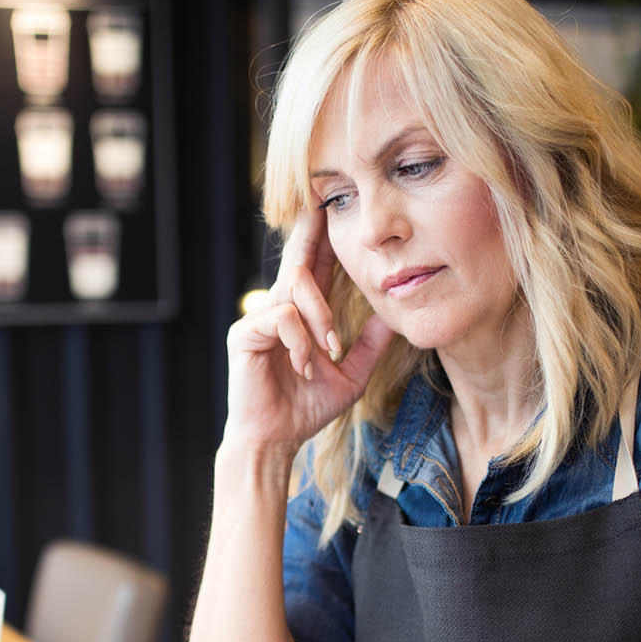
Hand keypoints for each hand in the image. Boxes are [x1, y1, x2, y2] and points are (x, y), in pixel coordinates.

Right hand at [224, 206, 394, 459]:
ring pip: (295, 288)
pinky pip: (282, 317)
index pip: (316, 267)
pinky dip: (301, 340)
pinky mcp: (245, 334)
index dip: (325, 238)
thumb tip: (395, 316)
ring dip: (320, 316)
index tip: (336, 208)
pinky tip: (306, 365)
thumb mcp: (351, 375)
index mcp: (301, 314)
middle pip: (298, 259)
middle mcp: (277, 308)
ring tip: (330, 348)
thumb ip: (369, 345)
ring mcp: (259, 318)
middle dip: (312, 232)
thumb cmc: (306, 408)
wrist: (276, 440)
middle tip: (324, 201)